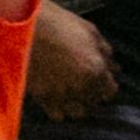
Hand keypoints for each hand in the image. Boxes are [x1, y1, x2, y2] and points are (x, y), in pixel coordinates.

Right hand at [25, 0, 119, 121]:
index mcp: (96, 70)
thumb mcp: (89, 31)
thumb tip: (115, 67)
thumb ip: (105, 52)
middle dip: (94, 94)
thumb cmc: (59, 24)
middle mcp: (81, 88)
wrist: (24, 26)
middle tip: (86, 81)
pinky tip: (58, 95)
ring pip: (77, 113)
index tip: (103, 78)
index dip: (108, 84)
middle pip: (95, 103)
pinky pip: (58, 115)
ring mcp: (61, 96)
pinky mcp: (42, 99)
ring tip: (73, 90)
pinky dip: (60, 108)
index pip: (111, 91)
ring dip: (79, 104)